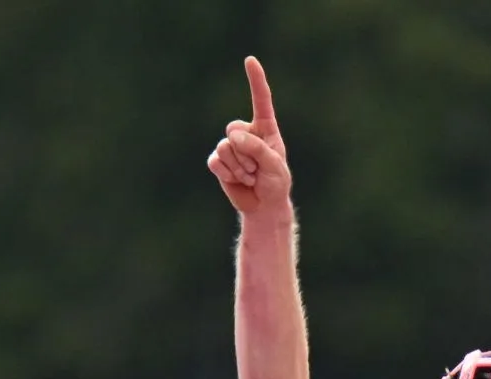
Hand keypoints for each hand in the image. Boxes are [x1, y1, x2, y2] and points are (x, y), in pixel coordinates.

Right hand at [208, 56, 292, 220]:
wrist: (263, 206)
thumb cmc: (275, 183)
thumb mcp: (274, 166)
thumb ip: (257, 148)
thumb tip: (233, 137)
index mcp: (265, 128)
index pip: (261, 100)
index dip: (255, 80)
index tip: (250, 60)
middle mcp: (247, 133)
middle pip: (234, 128)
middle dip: (246, 153)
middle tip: (258, 170)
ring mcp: (231, 146)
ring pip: (225, 147)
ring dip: (240, 168)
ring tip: (251, 177)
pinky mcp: (219, 161)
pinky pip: (216, 161)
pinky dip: (227, 174)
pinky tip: (237, 181)